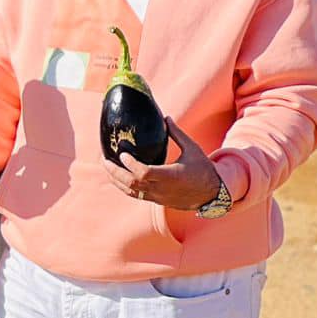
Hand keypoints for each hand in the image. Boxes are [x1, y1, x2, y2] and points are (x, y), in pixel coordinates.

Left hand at [102, 117, 221, 209]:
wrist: (212, 193)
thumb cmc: (203, 169)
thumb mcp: (192, 149)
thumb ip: (177, 134)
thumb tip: (166, 117)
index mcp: (171, 176)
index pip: (143, 173)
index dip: (130, 164)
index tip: (122, 153)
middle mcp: (161, 189)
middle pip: (131, 183)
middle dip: (114, 172)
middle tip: (104, 160)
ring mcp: (157, 197)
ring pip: (130, 191)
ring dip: (116, 179)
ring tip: (107, 167)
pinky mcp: (156, 200)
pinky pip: (135, 195)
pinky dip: (123, 186)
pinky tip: (117, 176)